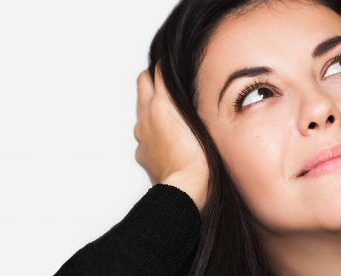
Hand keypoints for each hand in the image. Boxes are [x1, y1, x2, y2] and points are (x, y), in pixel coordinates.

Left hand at [134, 65, 208, 211]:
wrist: (184, 191)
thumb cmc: (198, 160)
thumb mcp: (198, 121)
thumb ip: (188, 99)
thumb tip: (184, 83)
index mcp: (159, 106)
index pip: (154, 72)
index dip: (165, 66)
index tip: (175, 65)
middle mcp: (145, 118)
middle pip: (142, 84)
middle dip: (154, 80)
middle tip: (172, 83)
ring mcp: (142, 137)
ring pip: (144, 112)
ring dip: (156, 108)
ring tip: (177, 115)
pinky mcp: (143, 154)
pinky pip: (146, 136)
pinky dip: (156, 133)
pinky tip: (172, 141)